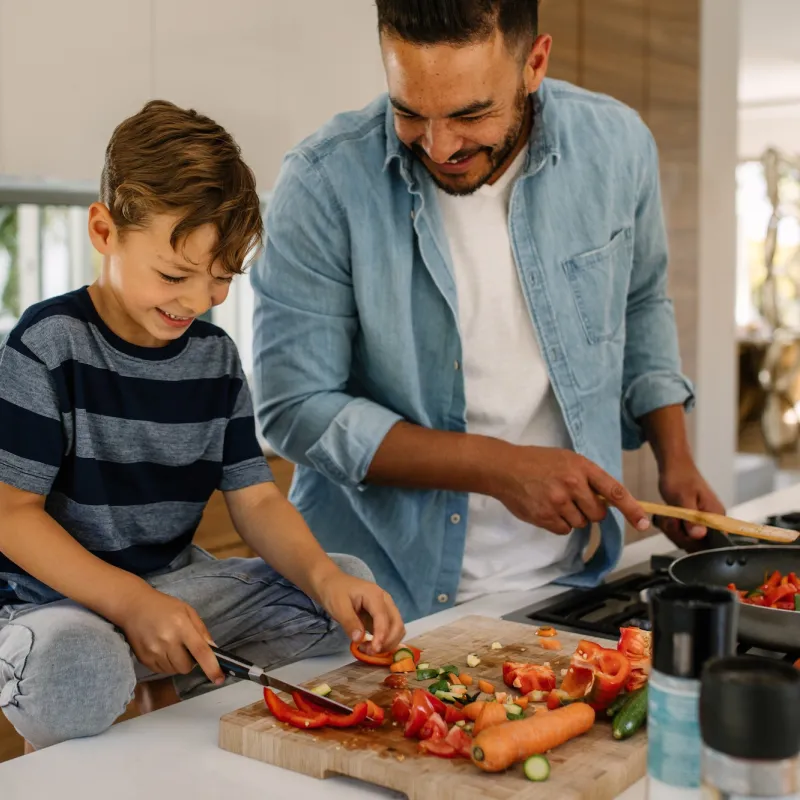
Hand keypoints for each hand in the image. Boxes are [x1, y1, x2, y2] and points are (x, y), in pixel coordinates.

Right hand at [116, 586, 223, 684]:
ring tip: (172, 646)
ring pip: (174, 671)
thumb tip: (213, 649)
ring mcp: (154, 652)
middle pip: (186, 667)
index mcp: (182, 626)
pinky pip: (161, 671)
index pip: (200, 651)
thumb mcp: (187, 611)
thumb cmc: (164, 607)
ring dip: (177, 663)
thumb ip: (201, 630)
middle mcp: (167, 641)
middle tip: (186, 648)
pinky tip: (162, 649)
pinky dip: (166, 664)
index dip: (212, 667)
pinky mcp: (144, 659)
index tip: (219, 679)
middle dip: (190, 662)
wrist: (134, 607)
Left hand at [312, 570, 405, 655]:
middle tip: (369, 652)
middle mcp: (385, 600)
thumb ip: (350, 622)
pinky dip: (385, 641)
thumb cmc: (334, 591)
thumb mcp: (338, 606)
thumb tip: (360, 639)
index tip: (373, 650)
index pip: (383, 618)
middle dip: (387, 641)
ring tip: (369, 649)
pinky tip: (371, 646)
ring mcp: (385, 608)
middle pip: (397, 624)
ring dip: (388, 643)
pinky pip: (390, 630)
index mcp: (375, 595)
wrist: (332, 583)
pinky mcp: (382, 616)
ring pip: (397, 629)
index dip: (381, 636)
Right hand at [491, 445, 650, 534]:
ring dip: (572, 516)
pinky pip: (564, 530)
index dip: (632, 509)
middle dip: (590, 511)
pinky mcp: (545, 516)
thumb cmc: (536, 462)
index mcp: (582, 467)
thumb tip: (608, 501)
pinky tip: (546, 508)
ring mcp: (558, 501)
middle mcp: (573, 484)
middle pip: (598, 513)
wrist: (504, 468)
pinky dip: (558, 523)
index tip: (644, 523)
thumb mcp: (567, 459)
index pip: (615, 491)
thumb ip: (588, 478)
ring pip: (580, 523)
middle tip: (573, 499)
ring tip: (554, 500)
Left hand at [657, 461, 724, 551]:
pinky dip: (671, 528)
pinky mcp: (692, 522)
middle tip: (669, 518)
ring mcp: (702, 522)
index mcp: (716, 517)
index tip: (679, 528)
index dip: (693, 541)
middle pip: (697, 544)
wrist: (674, 466)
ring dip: (672, 530)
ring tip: (666, 515)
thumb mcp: (683, 498)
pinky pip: (681, 534)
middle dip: (678, 534)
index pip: (712, 543)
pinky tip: (666, 517)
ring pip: (686, 540)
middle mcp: (713, 522)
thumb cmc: (680, 477)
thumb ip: (691, 518)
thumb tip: (699, 535)